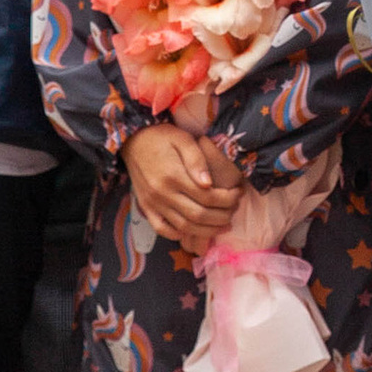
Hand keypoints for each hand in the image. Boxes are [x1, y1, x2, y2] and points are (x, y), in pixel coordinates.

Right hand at [125, 123, 244, 256]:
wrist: (133, 140)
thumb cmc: (162, 137)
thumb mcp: (183, 140)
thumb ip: (196, 161)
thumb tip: (209, 184)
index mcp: (173, 176)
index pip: (207, 197)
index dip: (227, 199)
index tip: (238, 193)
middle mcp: (162, 194)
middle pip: (198, 215)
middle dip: (221, 216)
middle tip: (234, 210)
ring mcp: (152, 203)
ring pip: (183, 226)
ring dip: (206, 230)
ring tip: (223, 224)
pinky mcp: (146, 207)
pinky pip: (162, 228)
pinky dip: (177, 234)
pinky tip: (192, 230)